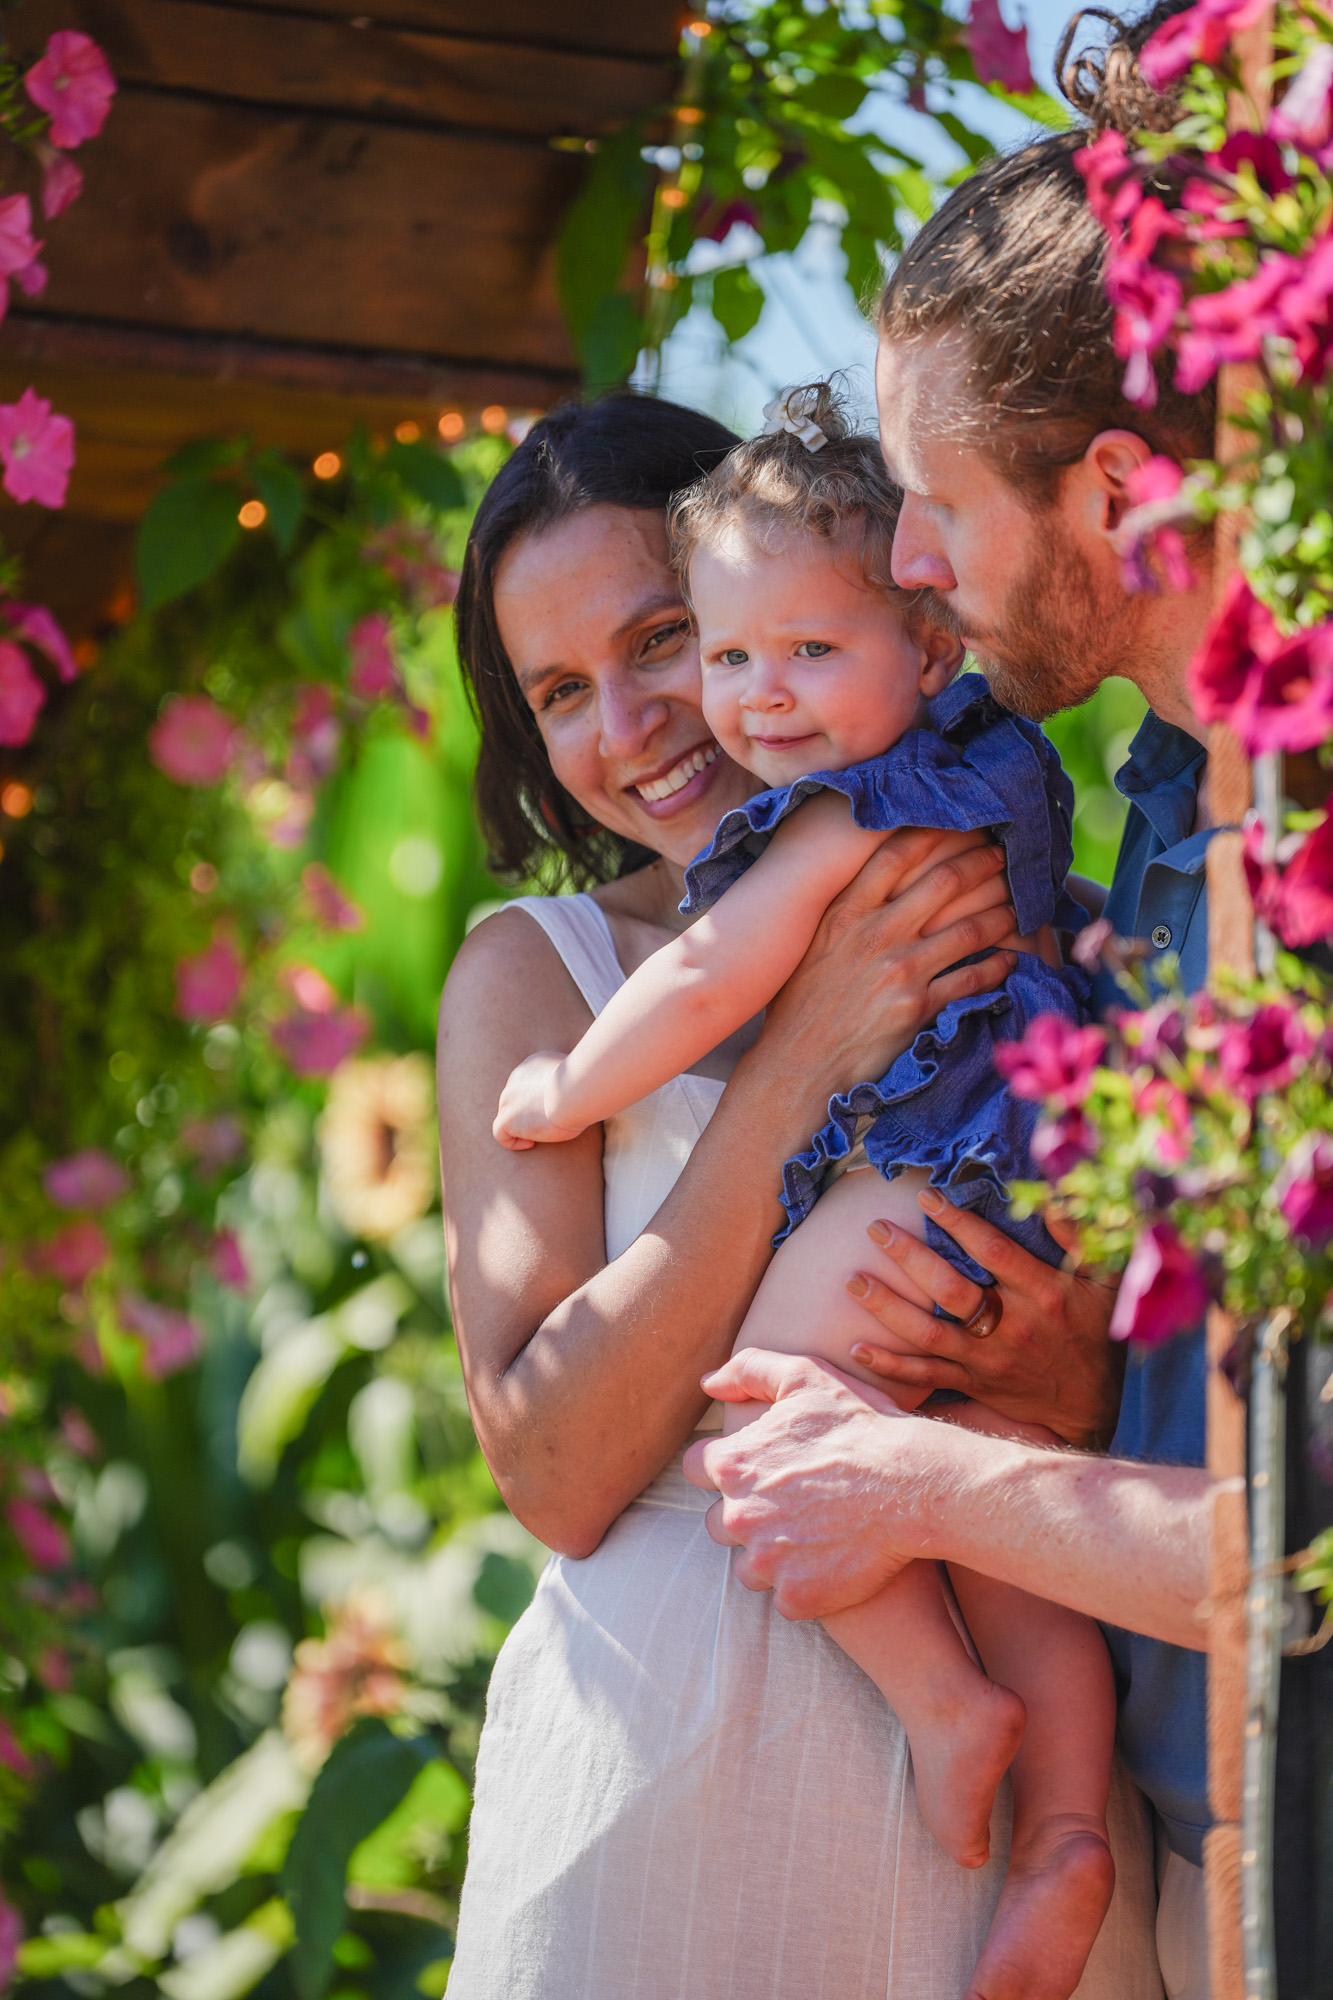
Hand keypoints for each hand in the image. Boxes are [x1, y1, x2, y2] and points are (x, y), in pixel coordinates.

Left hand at [492, 1052, 585, 1150]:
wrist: (577, 1091)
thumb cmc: (586, 1086)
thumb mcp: (580, 1079)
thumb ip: (571, 1082)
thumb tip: (582, 1092)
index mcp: (533, 1065)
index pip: (527, 1084)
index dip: (536, 1101)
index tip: (553, 1110)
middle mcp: (516, 1078)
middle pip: (514, 1100)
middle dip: (527, 1114)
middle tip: (548, 1125)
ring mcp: (508, 1098)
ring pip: (507, 1115)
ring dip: (522, 1127)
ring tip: (540, 1135)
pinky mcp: (507, 1118)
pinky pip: (500, 1134)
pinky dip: (513, 1142)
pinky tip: (531, 1143)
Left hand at [681, 1349, 930, 1619]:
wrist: (912, 1484)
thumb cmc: (860, 1426)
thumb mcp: (804, 1376)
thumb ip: (748, 1370)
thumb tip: (708, 1385)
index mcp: (732, 1464)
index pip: (696, 1468)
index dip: (726, 1467)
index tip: (759, 1469)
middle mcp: (738, 1516)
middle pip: (719, 1522)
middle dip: (747, 1514)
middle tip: (793, 1504)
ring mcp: (766, 1561)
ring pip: (749, 1566)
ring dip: (772, 1554)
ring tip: (814, 1534)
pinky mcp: (796, 1596)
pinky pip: (785, 1598)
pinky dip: (804, 1585)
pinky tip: (832, 1562)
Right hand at [753, 827, 1020, 1102]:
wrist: (797, 1065)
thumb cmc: (798, 1004)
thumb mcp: (809, 945)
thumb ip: (840, 911)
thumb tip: (867, 878)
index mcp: (844, 913)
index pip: (896, 854)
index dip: (935, 832)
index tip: (960, 823)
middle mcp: (875, 935)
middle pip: (945, 882)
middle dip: (983, 863)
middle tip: (1004, 856)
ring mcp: (899, 971)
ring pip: (970, 928)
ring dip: (1001, 912)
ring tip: (1017, 905)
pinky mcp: (918, 1007)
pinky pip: (973, 977)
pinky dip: (998, 965)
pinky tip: (1011, 959)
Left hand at [844, 1192, 1123, 1447]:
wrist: (1094, 1406)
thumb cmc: (1096, 1333)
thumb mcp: (1107, 1283)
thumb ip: (1081, 1238)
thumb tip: (1053, 1197)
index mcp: (1042, 1293)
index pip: (993, 1251)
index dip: (958, 1222)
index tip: (926, 1197)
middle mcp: (1011, 1325)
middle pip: (951, 1289)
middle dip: (909, 1257)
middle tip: (875, 1228)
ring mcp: (988, 1358)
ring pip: (929, 1333)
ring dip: (887, 1308)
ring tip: (852, 1282)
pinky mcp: (973, 1383)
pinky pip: (926, 1376)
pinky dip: (890, 1365)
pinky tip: (857, 1348)